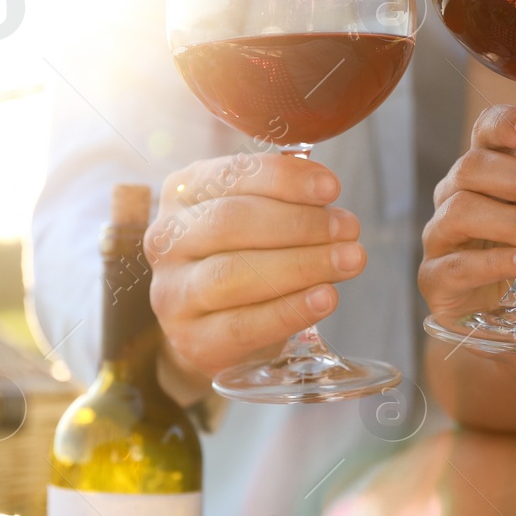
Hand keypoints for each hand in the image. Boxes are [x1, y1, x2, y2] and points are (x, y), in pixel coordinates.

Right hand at [146, 153, 363, 378]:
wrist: (214, 327)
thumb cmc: (242, 257)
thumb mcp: (252, 217)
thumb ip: (280, 198)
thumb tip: (325, 190)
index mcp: (182, 194)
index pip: (230, 176)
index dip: (283, 179)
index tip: (331, 188)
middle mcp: (166, 240)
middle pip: (230, 222)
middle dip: (299, 223)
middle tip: (348, 228)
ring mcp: (173, 293)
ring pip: (233, 273)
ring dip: (301, 264)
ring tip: (349, 260)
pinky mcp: (192, 339)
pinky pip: (243, 324)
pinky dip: (290, 310)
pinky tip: (325, 297)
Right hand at [420, 106, 515, 329]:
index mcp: (490, 177)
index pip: (484, 134)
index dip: (504, 125)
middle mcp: (457, 200)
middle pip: (469, 168)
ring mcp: (441, 240)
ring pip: (459, 212)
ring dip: (513, 222)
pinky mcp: (435, 282)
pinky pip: (455, 264)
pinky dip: (495, 261)